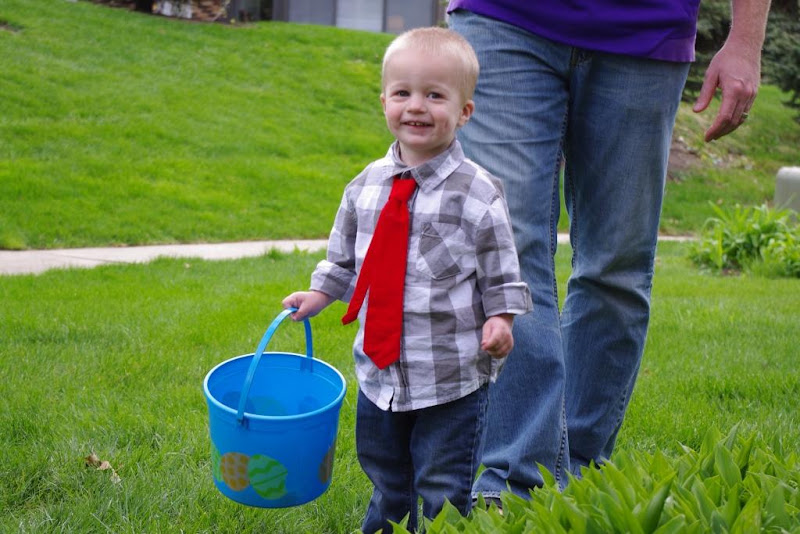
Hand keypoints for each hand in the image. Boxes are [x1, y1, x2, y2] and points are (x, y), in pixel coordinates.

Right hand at [281, 290, 333, 320]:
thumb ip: (299, 314)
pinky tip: (308, 313)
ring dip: (301, 316)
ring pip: (294, 316)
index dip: (288, 309)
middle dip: (296, 314)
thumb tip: (294, 319)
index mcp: (294, 298)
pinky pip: (298, 317)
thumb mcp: (307, 308)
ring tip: (308, 311)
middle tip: (304, 312)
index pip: (285, 303)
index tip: (296, 311)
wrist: (322, 300)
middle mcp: (293, 302)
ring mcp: (295, 306)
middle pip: (288, 311)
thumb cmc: (315, 301)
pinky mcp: (299, 310)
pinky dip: (303, 317)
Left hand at [481, 314, 513, 358]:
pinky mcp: (510, 346)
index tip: (483, 348)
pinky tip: (493, 350)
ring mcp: (510, 342)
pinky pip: (503, 355)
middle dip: (489, 349)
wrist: (503, 323)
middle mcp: (507, 336)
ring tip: (489, 347)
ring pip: (500, 352)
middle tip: (485, 346)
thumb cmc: (493, 325)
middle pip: (497, 347)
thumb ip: (485, 336)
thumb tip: (483, 344)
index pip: (496, 339)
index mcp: (500, 329)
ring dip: (492, 352)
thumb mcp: (487, 327)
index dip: (489, 345)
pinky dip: (497, 355)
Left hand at [692, 23, 762, 141]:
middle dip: (720, 132)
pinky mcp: (754, 93)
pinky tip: (726, 123)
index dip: (715, 130)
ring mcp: (752, 94)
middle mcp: (746, 94)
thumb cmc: (725, 58)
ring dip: (729, 129)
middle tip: (709, 138)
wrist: (746, 45)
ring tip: (716, 133)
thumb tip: (696, 111)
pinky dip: (736, 120)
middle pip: (733, 121)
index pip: (724, 117)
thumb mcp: (711, 74)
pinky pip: (745, 112)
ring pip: (741, 119)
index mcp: (734, 90)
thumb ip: (704, 94)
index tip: (706, 137)